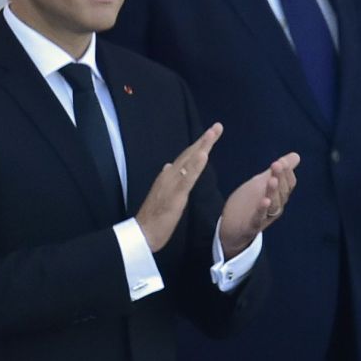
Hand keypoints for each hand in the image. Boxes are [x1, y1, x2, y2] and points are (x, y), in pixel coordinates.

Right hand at [136, 124, 220, 251]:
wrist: (143, 233)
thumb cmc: (153, 217)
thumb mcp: (162, 194)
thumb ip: (168, 180)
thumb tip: (169, 165)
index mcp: (168, 176)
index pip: (186, 157)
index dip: (199, 145)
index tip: (211, 133)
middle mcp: (169, 175)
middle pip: (189, 154)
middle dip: (204, 140)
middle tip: (218, 126)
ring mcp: (172, 184)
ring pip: (189, 161)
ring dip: (202, 146)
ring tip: (213, 133)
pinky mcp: (175, 195)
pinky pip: (187, 178)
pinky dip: (196, 165)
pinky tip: (203, 155)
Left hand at [217, 150, 300, 257]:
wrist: (232, 229)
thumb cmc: (249, 204)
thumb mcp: (261, 184)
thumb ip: (277, 171)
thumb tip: (296, 156)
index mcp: (278, 196)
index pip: (288, 183)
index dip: (286, 172)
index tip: (282, 161)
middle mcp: (275, 207)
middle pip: (282, 192)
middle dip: (280, 177)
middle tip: (276, 164)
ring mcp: (264, 217)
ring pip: (273, 204)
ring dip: (273, 191)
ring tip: (272, 180)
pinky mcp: (251, 226)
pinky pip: (259, 218)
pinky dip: (262, 210)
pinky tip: (264, 200)